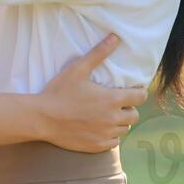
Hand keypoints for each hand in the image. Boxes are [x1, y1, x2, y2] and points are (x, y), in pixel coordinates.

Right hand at [34, 35, 145, 152]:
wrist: (42, 118)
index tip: (132, 90)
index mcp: (111, 99)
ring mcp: (105, 134)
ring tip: (108, 114)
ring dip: (120, 122)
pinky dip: (111, 135)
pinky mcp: (97, 146)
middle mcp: (112, 119)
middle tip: (117, 102)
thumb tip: (115, 37)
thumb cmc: (59, 91)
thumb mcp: (78, 69)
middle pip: (135, 115)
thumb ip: (99, 53)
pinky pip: (114, 143)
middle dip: (129, 108)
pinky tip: (100, 128)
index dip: (138, 92)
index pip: (140, 97)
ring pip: (124, 129)